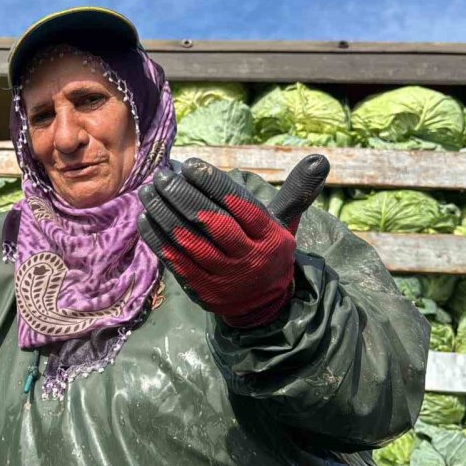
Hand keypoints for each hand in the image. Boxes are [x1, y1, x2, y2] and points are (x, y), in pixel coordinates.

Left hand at [137, 155, 329, 327]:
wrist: (263, 307)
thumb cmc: (268, 252)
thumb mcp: (284, 225)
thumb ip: (295, 192)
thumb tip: (319, 158)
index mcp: (269, 239)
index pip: (240, 207)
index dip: (213, 184)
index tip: (189, 165)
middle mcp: (248, 258)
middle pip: (211, 223)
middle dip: (183, 195)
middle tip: (162, 175)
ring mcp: (223, 276)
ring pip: (189, 241)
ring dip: (164, 214)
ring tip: (149, 191)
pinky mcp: (201, 290)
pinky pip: (175, 261)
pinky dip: (157, 239)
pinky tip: (145, 218)